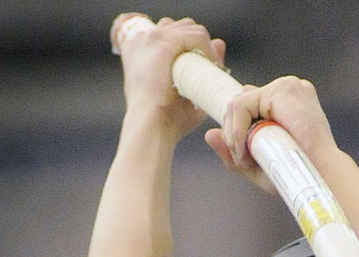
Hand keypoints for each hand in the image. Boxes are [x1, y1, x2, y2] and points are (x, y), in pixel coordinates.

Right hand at [116, 15, 226, 140]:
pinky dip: (208, 49)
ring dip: (204, 46)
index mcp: (138, 51)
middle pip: (179, 26)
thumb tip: (220, 43)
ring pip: (189, 28)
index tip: (198, 67)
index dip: (186, 46)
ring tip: (210, 69)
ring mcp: (152, 39)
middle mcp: (142, 40)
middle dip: (195, 43)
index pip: (168, 33)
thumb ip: (200, 67)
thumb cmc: (164, 120)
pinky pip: (196, 36)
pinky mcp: (164, 43)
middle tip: (206, 69)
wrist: (151, 128)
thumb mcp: (183, 90)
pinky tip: (212, 66)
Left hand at [205, 76, 337, 191]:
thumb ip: (234, 152)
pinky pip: (242, 105)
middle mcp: (288, 89)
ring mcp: (286, 86)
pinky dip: (237, 128)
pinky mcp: (281, 90)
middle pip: (241, 102)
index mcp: (288, 103)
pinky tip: (245, 147)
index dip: (239, 127)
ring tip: (244, 156)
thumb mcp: (260, 166)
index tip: (240, 150)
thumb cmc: (298, 175)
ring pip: (238, 103)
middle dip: (233, 132)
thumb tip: (209, 134)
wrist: (321, 175)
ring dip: (233, 133)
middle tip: (242, 158)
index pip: (251, 103)